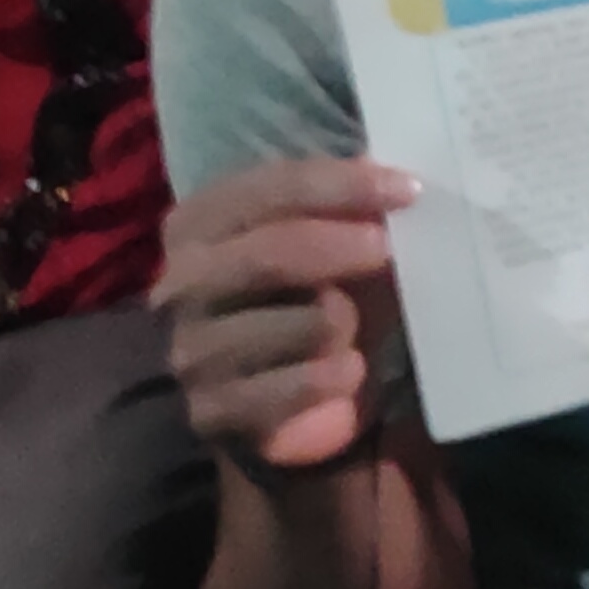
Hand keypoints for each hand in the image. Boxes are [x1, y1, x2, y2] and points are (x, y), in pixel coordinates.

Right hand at [154, 158, 422, 472]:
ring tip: (349, 329)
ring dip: (336, 324)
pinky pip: (286, 389)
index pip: (269, 190)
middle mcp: (180, 283)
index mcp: (199, 224)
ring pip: (281, 326)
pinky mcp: (210, 410)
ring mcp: (190, 350)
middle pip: (266, 254)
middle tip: (389, 250)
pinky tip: (348, 371)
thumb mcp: (333, 243)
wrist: (290, 399)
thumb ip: (350, 207)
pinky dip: (329, 378)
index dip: (342, 185)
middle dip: (339, 248)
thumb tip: (388, 177)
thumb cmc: (312, 299)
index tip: (407, 190)